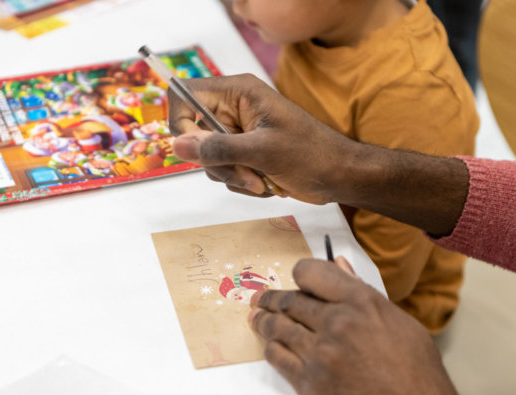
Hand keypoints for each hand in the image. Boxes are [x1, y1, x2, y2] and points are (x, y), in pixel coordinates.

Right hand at [168, 74, 354, 203]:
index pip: (185, 95)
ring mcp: (237, 132)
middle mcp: (233, 108)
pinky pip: (222, 170)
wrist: (338, 176)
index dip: (181, 123)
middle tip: (246, 173)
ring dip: (232, 175)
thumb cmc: (311, 154)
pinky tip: (265, 182)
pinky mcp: (242, 153)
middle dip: (217, 161)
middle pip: (194, 134)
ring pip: (208, 157)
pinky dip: (240, 181)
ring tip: (262, 179)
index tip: (194, 150)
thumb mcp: (262, 151)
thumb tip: (177, 144)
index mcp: (238, 92)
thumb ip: (218, 148)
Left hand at [249, 258, 494, 394]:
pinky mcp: (309, 383)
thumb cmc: (418, 375)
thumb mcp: (400, 324)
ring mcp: (320, 354)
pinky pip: (277, 357)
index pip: (312, 272)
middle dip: (272, 298)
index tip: (296, 281)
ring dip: (263, 319)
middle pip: (291, 300)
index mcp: (362, 303)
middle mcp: (338, 323)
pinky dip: (271, 347)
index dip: (301, 274)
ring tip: (255, 316)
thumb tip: (340, 266)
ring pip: (278, 327)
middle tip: (260, 298)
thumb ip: (364, 293)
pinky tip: (271, 345)